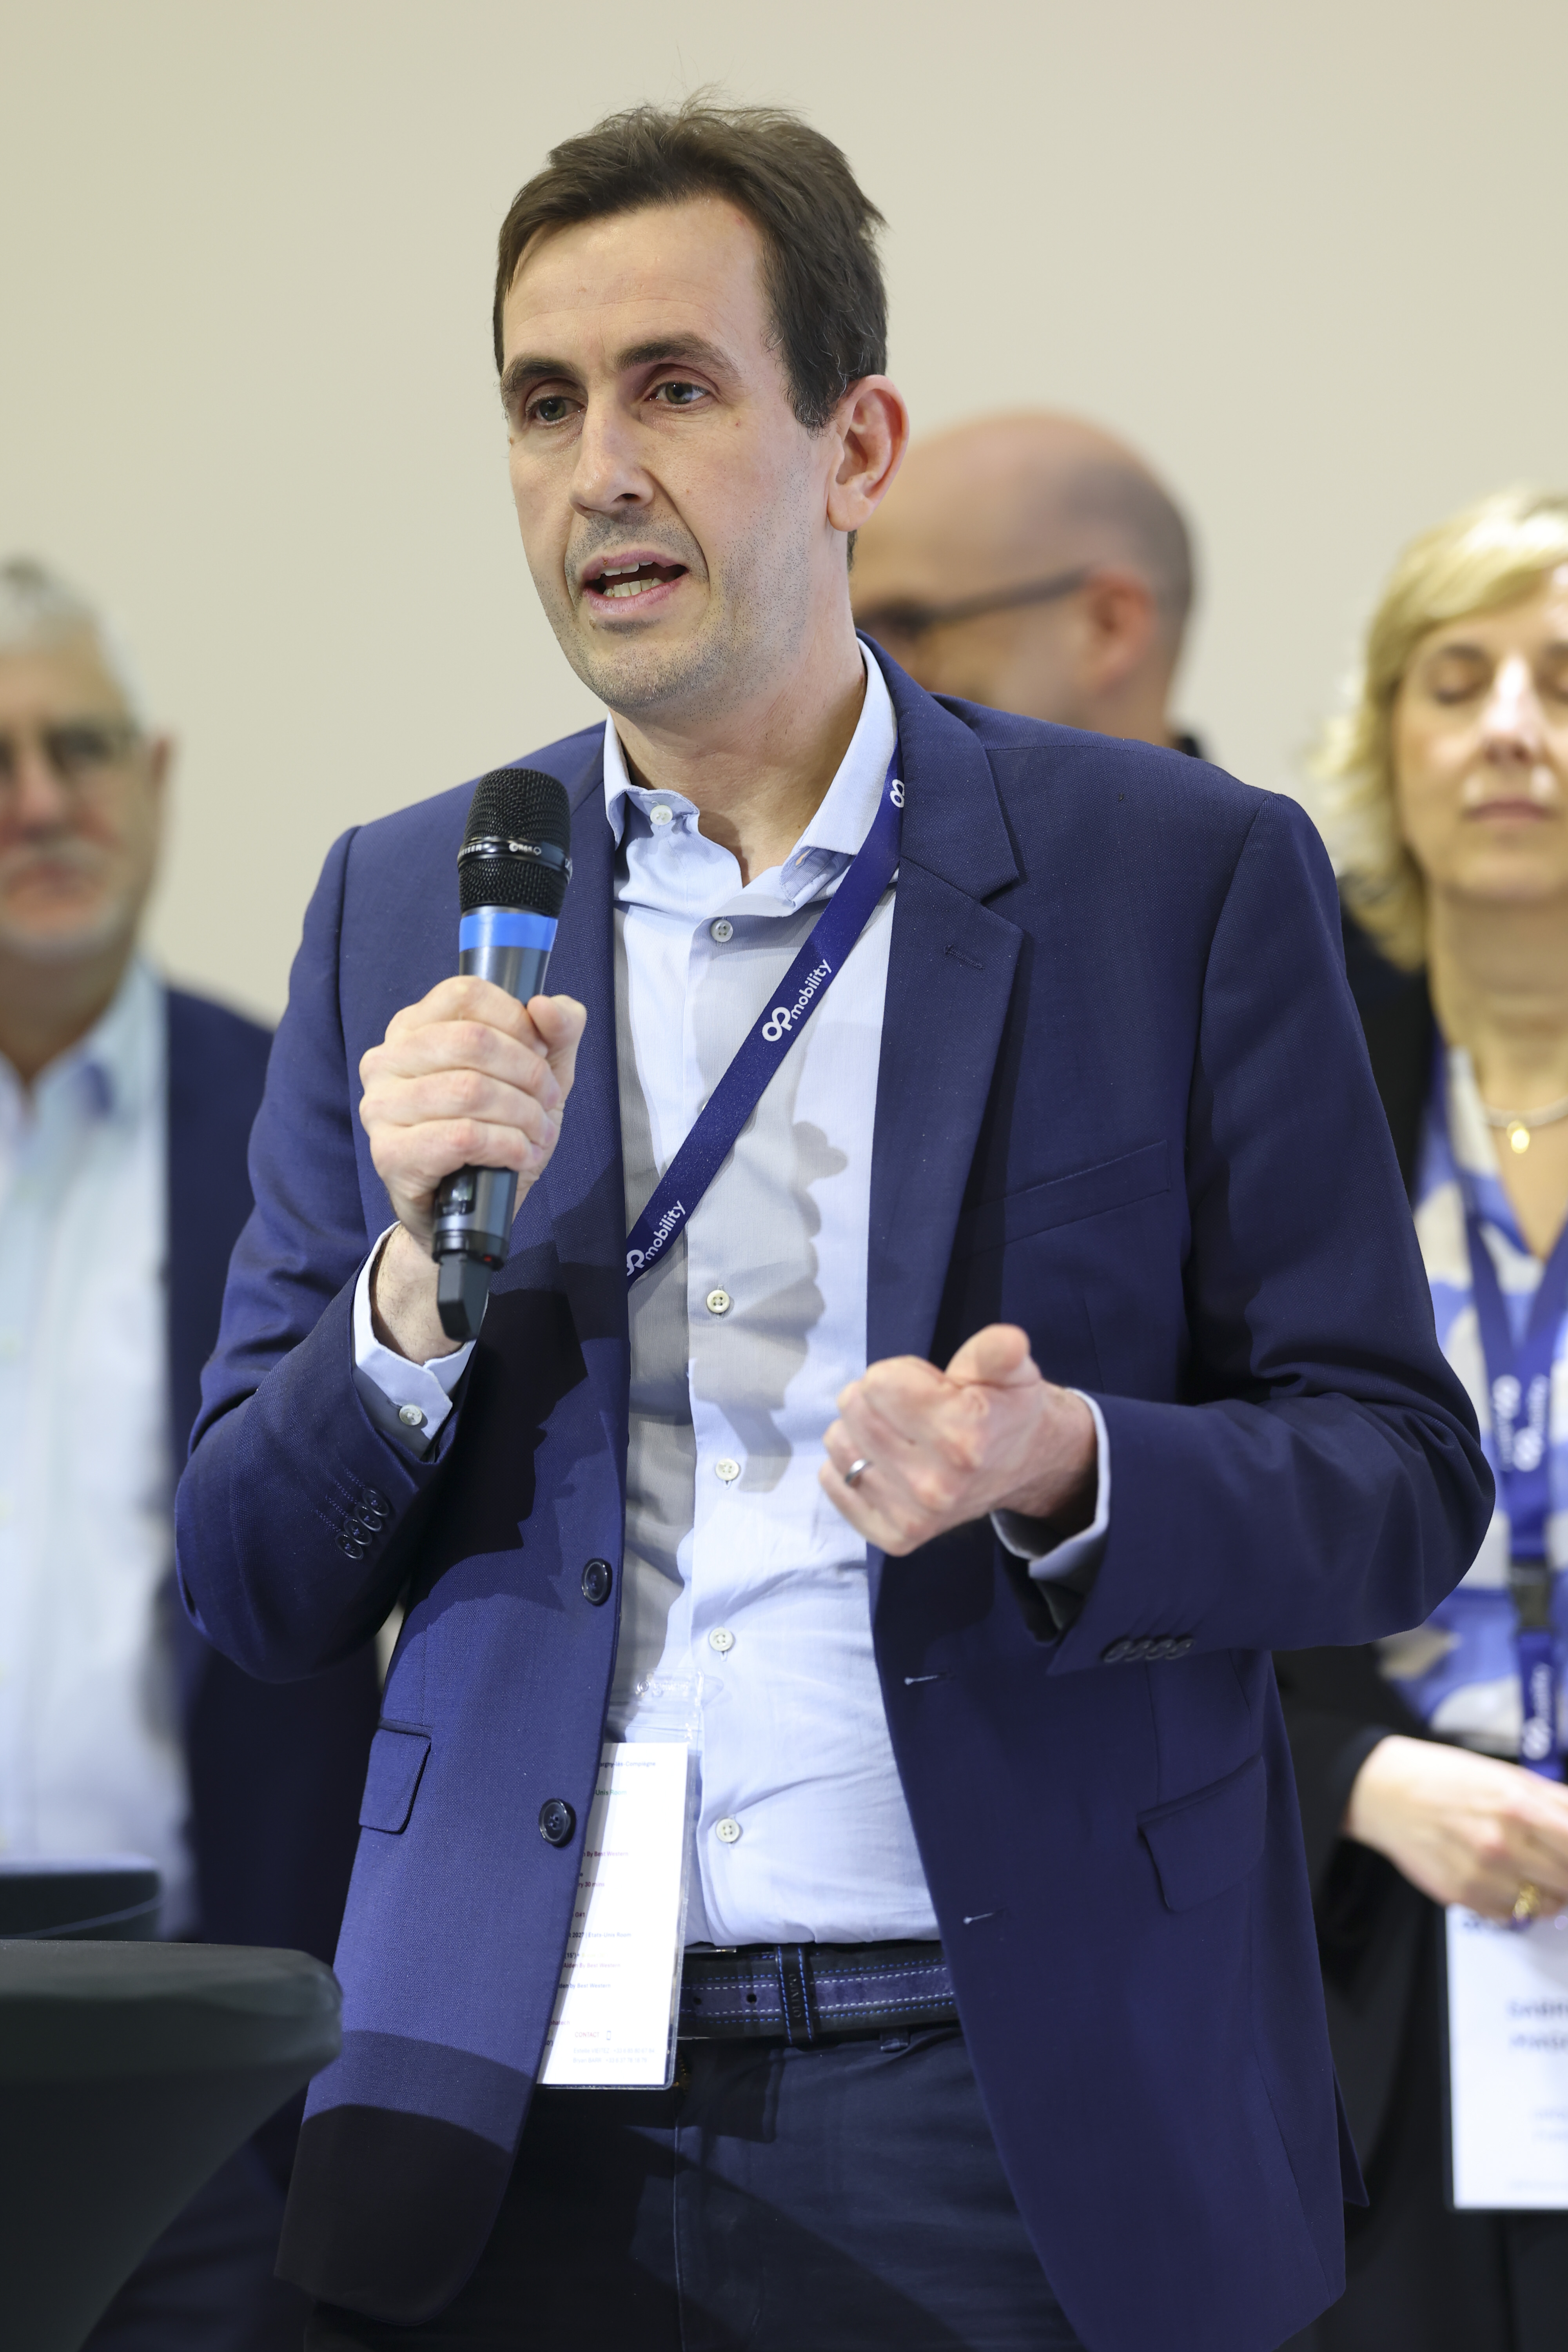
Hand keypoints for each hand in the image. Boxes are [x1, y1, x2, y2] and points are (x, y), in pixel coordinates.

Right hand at [358, 978, 584, 1360]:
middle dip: (529, 1073)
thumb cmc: (498, 1130)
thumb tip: (547, 1004)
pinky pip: (463, 1136)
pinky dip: (507, 1145)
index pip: (466, 994)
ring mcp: (380, 1107)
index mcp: (413, 1027)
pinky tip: (518, 1155)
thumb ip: (557, 1031)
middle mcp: (386, 1060)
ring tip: (538, 1133)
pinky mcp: (390, 1154)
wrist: (469, 1212)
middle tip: (548, 1102)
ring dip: (523, 1114)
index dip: (517, 1020)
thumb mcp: (540, 1074)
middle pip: (473, 1040)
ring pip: (471, 1089)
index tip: (541, 1053)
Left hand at [820, 1324, 1096, 1556]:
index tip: (931, 1387)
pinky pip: (833, 1482)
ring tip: (900, 1434)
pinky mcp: (895, 1538)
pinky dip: (848, 1465)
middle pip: (853, 1408)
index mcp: (965, 1437)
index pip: (878, 1382)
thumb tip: (1010, 1340)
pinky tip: (884, 1462)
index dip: (903, 1374)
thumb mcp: (1010, 1372)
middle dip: (879, 1397)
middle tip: (914, 1411)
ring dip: (861, 1429)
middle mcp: (936, 1485)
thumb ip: (998, 1352)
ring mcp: (913, 1517)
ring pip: (838, 1442)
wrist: (1022, 1467)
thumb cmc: (1004, 1410)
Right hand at [1345, 1734, 1567, 1920]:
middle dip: (1566, 1876)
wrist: (1387, 1792)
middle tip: (1556, 1866)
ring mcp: (1481, 1874)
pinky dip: (1513, 1903)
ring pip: (1542, 1906)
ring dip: (1544, 1894)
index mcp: (1519, 1807)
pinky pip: (1509, 1915)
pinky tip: (1500, 1879)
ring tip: (1529, 1872)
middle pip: (1566, 1882)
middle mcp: (1502, 1845)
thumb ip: (1557, 1802)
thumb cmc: (1447, 1779)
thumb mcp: (1509, 1776)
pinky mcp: (1462, 1895)